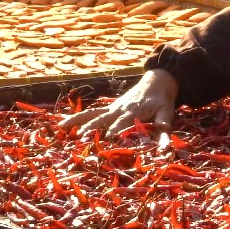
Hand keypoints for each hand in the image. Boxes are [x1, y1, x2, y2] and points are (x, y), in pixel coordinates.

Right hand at [59, 69, 178, 138]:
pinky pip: (91, 113)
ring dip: (78, 121)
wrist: (157, 80)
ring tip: (62, 128)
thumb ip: (164, 129)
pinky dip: (77, 118)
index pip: (123, 122)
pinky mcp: (109, 109)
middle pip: (102, 118)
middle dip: (91, 127)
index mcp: (134, 111)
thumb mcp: (167, 113)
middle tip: (79, 137)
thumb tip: (165, 148)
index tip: (107, 138)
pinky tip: (63, 124)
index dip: (115, 129)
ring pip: (92, 114)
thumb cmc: (162, 100)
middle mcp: (119, 109)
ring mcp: (112, 108)